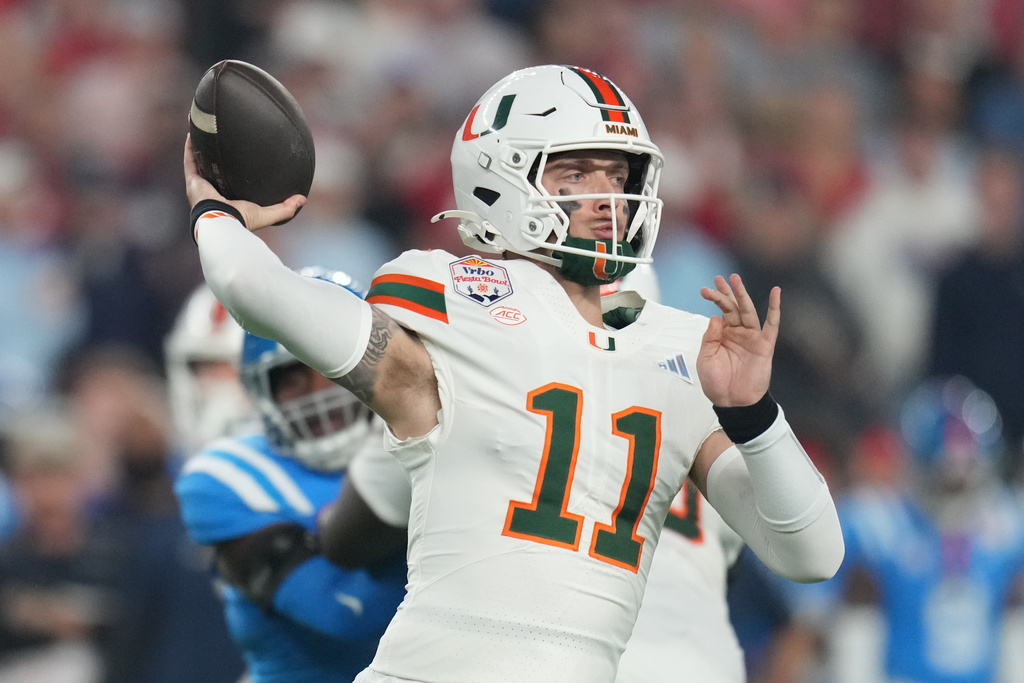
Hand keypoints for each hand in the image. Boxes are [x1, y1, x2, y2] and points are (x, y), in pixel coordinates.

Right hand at [183, 135, 305, 230]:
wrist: (222, 221)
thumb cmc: (242, 220)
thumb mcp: (267, 213)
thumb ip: (285, 208)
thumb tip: (303, 199)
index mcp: (227, 199)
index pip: (230, 183)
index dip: (233, 172)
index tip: (239, 159)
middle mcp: (213, 192)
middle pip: (213, 170)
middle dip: (215, 157)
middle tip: (221, 141)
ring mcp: (201, 186)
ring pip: (200, 163)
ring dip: (201, 148)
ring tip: (205, 132)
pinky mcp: (192, 181)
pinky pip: (190, 160)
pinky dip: (190, 148)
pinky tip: (193, 133)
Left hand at [696, 274, 779, 406]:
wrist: (733, 402)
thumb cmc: (717, 383)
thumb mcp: (706, 359)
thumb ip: (710, 338)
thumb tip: (716, 317)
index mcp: (722, 335)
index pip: (720, 311)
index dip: (714, 299)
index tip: (704, 290)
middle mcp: (737, 333)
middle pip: (733, 307)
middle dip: (727, 292)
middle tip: (720, 277)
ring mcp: (751, 337)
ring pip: (748, 311)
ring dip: (743, 295)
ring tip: (736, 279)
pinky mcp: (765, 345)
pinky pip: (771, 324)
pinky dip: (775, 308)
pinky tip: (776, 293)